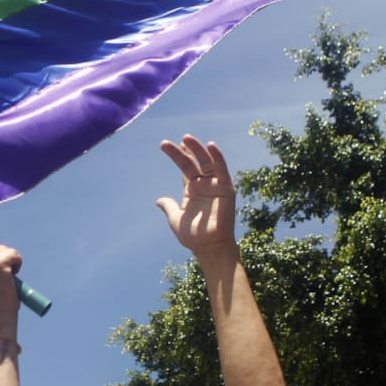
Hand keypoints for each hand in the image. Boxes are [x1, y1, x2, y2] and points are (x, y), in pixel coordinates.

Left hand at [157, 135, 238, 259]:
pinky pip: (222, 170)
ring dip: (198, 149)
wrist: (209, 247)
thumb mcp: (176, 219)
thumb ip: (168, 207)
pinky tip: (210, 145)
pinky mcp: (226, 188)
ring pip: (207, 162)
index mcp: (192, 190)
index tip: (167, 144)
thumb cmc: (194, 237)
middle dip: (185, 151)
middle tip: (174, 141)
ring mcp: (215, 185)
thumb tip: (159, 200)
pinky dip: (218, 157)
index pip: (185, 167)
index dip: (178, 155)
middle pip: (194, 162)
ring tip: (186, 138)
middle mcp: (204, 185)